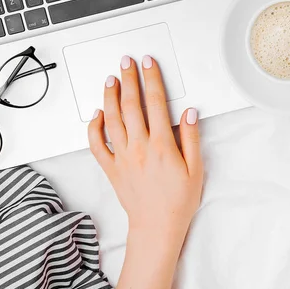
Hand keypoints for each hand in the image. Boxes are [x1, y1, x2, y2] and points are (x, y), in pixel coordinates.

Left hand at [87, 55, 202, 242]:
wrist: (157, 227)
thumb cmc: (178, 201)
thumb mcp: (196, 169)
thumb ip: (191, 138)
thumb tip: (189, 113)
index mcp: (162, 145)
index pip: (155, 102)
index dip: (151, 78)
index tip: (148, 63)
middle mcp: (139, 147)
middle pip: (131, 105)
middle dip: (129, 79)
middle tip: (126, 61)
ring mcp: (122, 157)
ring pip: (112, 119)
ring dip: (110, 96)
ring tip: (111, 79)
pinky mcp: (111, 168)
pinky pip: (97, 144)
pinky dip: (93, 127)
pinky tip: (96, 114)